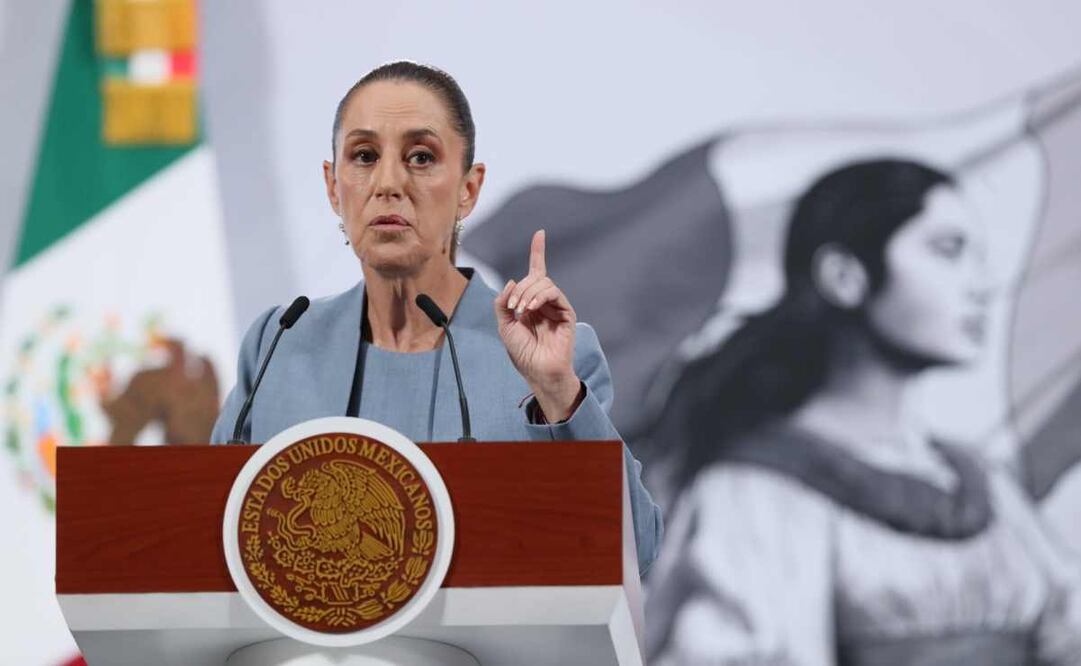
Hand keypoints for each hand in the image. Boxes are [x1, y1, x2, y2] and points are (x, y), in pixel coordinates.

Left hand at [495, 230, 581, 420]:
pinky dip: (539, 296)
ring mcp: (557, 306)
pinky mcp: (567, 313)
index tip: (540, 233)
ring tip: (521, 310)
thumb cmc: (522, 353)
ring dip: (528, 293)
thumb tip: (512, 281)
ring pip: (544, 283)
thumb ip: (503, 302)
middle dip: (521, 288)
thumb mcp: (504, 325)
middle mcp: (544, 302)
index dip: (538, 252)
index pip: (536, 273)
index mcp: (530, 303)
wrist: (538, 371)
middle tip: (513, 307)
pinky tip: (531, 308)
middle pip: (535, 278)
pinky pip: (554, 292)